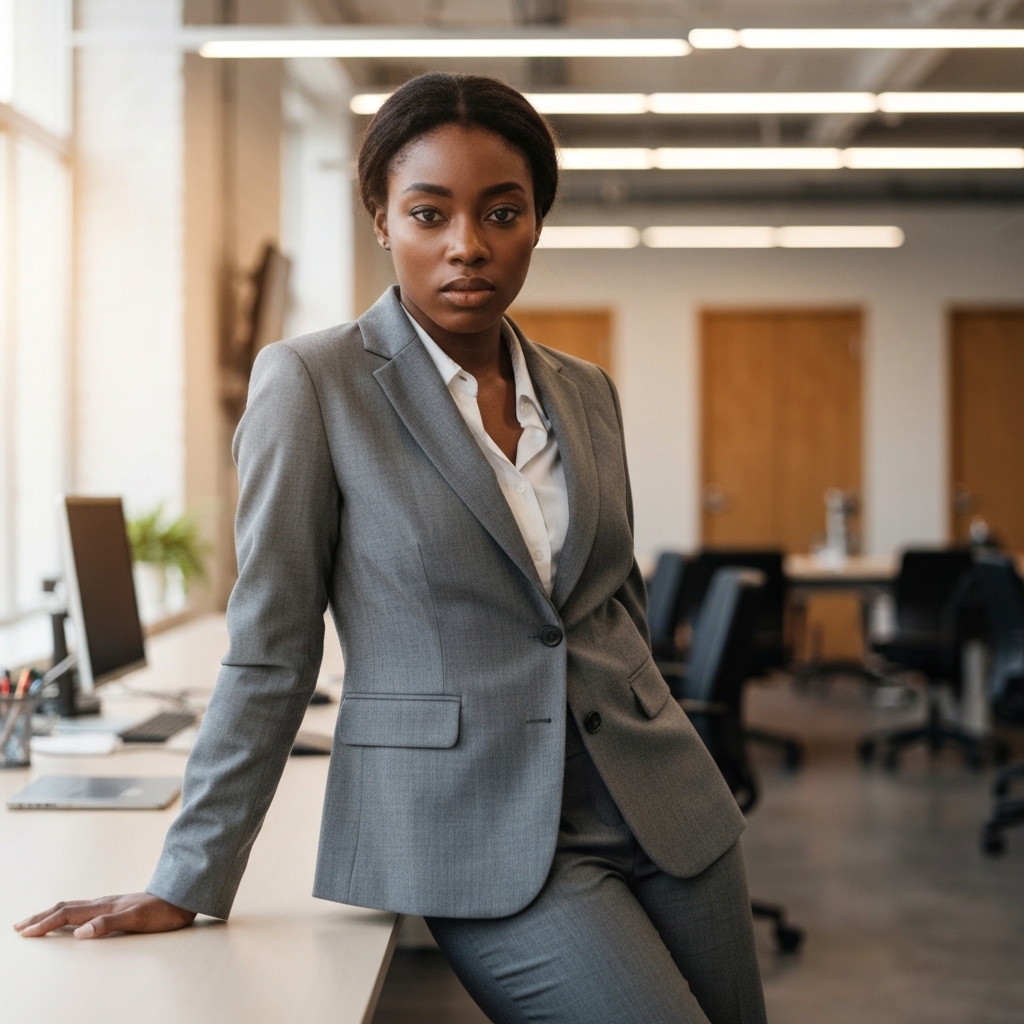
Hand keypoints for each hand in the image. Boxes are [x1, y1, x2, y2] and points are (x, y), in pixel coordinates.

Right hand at [14, 892, 196, 938]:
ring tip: (37, 919)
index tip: (24, 932)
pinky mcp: (117, 906)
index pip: (66, 914)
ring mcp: (109, 903)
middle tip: (18, 925)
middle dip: (40, 916)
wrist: (182, 898)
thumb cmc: (162, 912)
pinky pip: (84, 908)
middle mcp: (103, 902)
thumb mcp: (137, 920)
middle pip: (65, 907)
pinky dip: (67, 913)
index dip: (44, 923)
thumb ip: (108, 924)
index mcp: (103, 907)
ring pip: (73, 905)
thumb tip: (79, 933)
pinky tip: (70, 918)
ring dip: (51, 913)